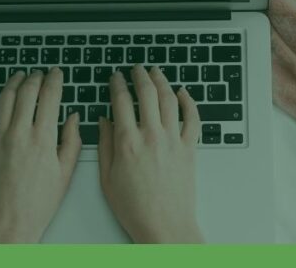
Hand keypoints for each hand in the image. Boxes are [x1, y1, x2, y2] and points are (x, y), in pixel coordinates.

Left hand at [0, 69, 81, 242]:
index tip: (57, 74)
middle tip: (40, 73)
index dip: (54, 80)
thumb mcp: (65, 174)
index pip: (49, 97)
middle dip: (36, 77)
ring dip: (14, 82)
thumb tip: (74, 118)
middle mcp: (19, 134)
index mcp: (43, 140)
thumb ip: (72, 141)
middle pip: (27, 92)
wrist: (7, 225)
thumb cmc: (36, 205)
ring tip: (20, 76)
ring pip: (4, 98)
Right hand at [98, 66, 202, 242]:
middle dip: (139, 75)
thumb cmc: (135, 208)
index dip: (116, 84)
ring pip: (169, 99)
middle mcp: (151, 136)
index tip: (115, 78)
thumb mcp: (106, 178)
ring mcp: (173, 140)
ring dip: (162, 81)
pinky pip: (192, 118)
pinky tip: (183, 93)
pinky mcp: (189, 148)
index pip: (121, 101)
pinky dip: (189, 102)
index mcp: (127, 142)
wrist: (164, 226)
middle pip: (146, 93)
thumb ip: (104, 145)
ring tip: (156, 72)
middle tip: (136, 68)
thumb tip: (103, 121)